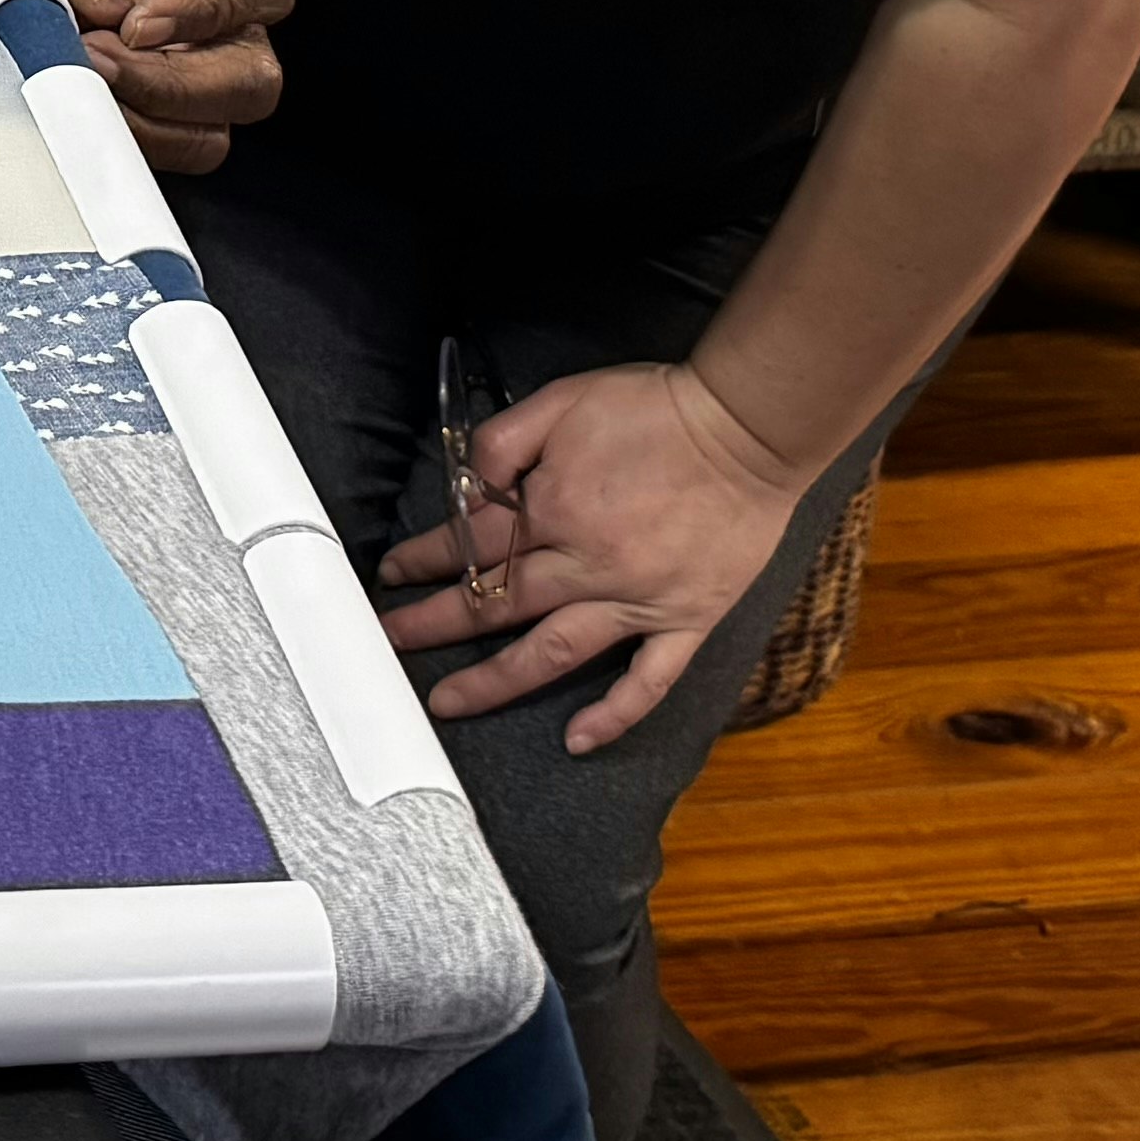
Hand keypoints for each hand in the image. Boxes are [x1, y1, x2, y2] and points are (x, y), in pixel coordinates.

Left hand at [0, 0, 289, 173]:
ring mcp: (189, 72)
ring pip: (206, 132)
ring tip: (78, 76)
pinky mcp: (148, 114)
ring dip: (141, 119)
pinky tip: (74, 101)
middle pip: (250, 78)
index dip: (209, 10)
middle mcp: (222, 15)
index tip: (140, 22)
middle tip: (97, 58)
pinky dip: (115, 137)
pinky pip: (154, 151)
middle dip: (171, 84)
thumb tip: (116, 8)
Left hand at [374, 359, 808, 751]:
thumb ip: (503, 441)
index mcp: (550, 509)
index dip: (424, 558)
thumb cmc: (654, 408)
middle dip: (435, 624)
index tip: (393, 573)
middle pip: (495, 605)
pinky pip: (646, 681)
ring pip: (552, 653)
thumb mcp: (562, 400)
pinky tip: (577, 741)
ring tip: (448, 703)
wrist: (747, 428)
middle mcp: (584, 564)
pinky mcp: (684, 620)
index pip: (470, 544)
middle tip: (392, 641)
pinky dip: (614, 715)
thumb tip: (467, 488)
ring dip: (494, 682)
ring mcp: (635, 600)